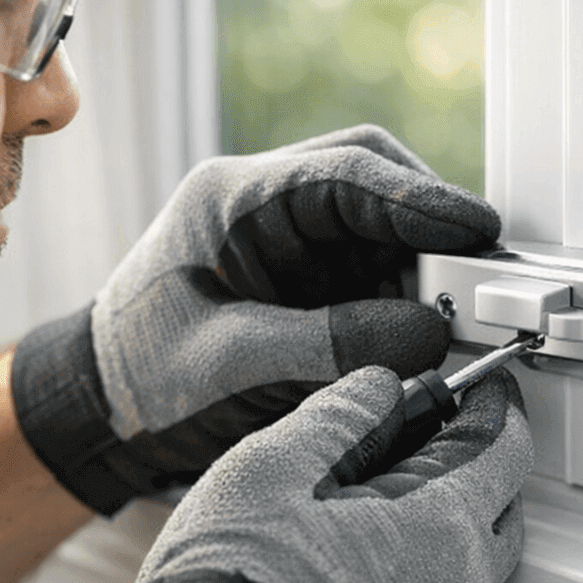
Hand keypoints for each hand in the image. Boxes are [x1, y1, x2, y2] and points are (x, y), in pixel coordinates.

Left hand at [10, 125, 499, 515]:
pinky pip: (372, 260)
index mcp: (232, 198)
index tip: (475, 229)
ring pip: (381, 219)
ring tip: (451, 314)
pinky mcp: (305, 267)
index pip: (344, 176)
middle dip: (430, 220)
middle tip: (480, 273)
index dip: (419, 200)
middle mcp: (266, 199)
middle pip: (372, 176)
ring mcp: (288, 231)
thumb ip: (329, 342)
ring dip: (421, 263)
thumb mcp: (232, 361)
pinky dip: (403, 290)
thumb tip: (429, 333)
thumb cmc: (142, 375)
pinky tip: (418, 327)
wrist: (102, 406)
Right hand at [95, 367, 531, 582]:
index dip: (494, 406)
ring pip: (472, 574)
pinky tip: (366, 579)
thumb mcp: (272, 467)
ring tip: (383, 513)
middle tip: (428, 444)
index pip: (506, 447)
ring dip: (447, 534)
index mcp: (442, 526)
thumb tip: (375, 388)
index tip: (481, 390)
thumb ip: (339, 415)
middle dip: (477, 469)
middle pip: (501, 511)